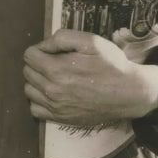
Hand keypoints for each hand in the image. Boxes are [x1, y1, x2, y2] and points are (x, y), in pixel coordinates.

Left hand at [23, 28, 157, 126]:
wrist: (131, 93)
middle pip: (27, 72)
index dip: (40, 49)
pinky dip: (40, 101)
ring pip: (28, 90)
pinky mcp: (61, 119)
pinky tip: (53, 94)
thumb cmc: (112, 65)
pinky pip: (35, 109)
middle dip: (38, 64)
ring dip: (37, 82)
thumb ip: (62, 38)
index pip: (28, 55)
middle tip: (56, 63)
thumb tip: (42, 46)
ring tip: (54, 78)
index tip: (53, 51)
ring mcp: (56, 107)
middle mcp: (52, 90)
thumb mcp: (91, 41)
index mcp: (57, 69)